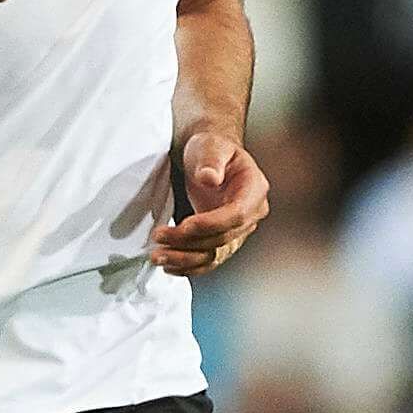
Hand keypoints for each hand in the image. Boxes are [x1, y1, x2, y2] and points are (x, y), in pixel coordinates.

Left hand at [153, 131, 269, 275]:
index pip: (237, 214)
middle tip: (159, 237)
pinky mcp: (224, 239)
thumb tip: (210, 178)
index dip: (210, 223)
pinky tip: (169, 266)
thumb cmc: (211, 149)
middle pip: (223, 237)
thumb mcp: (210, 147)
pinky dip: (189, 266)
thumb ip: (211, 161)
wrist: (208, 158)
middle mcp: (252, 213)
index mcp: (255, 189)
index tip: (184, 225)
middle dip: (189, 241)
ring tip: (158, 256)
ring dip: (185, 258)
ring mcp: (239, 230)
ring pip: (215, 253)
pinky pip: (209, 259)